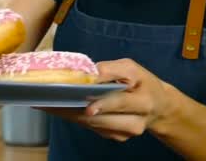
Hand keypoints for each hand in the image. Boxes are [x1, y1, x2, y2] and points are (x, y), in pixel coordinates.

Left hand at [41, 58, 173, 141]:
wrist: (157, 106)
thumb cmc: (143, 83)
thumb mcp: (133, 69)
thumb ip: (112, 69)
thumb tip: (90, 73)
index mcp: (143, 103)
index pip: (119, 103)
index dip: (101, 103)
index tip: (82, 102)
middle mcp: (135, 124)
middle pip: (101, 119)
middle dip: (73, 109)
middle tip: (49, 101)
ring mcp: (124, 134)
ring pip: (93, 125)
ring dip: (69, 115)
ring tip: (47, 104)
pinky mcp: (115, 137)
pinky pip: (92, 128)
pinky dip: (75, 117)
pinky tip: (59, 108)